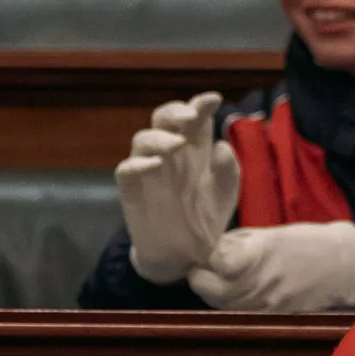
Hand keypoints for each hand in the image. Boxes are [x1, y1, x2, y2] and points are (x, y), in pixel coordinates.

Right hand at [117, 93, 238, 283]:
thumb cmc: (205, 217)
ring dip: (159, 138)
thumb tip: (222, 145)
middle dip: (175, 111)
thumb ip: (228, 169)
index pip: (194, 118)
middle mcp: (170, 154)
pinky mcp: (132, 190)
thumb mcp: (225, 193)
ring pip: (143, 139)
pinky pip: (126, 169)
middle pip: (163, 119)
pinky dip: (138, 163)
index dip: (201, 104)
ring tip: (177, 145)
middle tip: (190, 116)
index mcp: (195, 149)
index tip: (213, 100)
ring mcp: (148, 170)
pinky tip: (155, 164)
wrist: (186, 256)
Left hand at [189, 220, 354, 312]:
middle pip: (210, 288)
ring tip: (219, 279)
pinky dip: (231, 304)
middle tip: (203, 268)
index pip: (213, 262)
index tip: (204, 252)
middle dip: (201, 277)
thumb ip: (237, 243)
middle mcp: (258, 282)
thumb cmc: (306, 243)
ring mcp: (264, 303)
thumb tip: (210, 249)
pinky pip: (239, 313)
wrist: (342, 267)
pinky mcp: (271, 315)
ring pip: (221, 304)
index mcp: (257, 254)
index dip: (203, 257)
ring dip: (214, 292)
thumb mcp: (270, 234)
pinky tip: (237, 292)